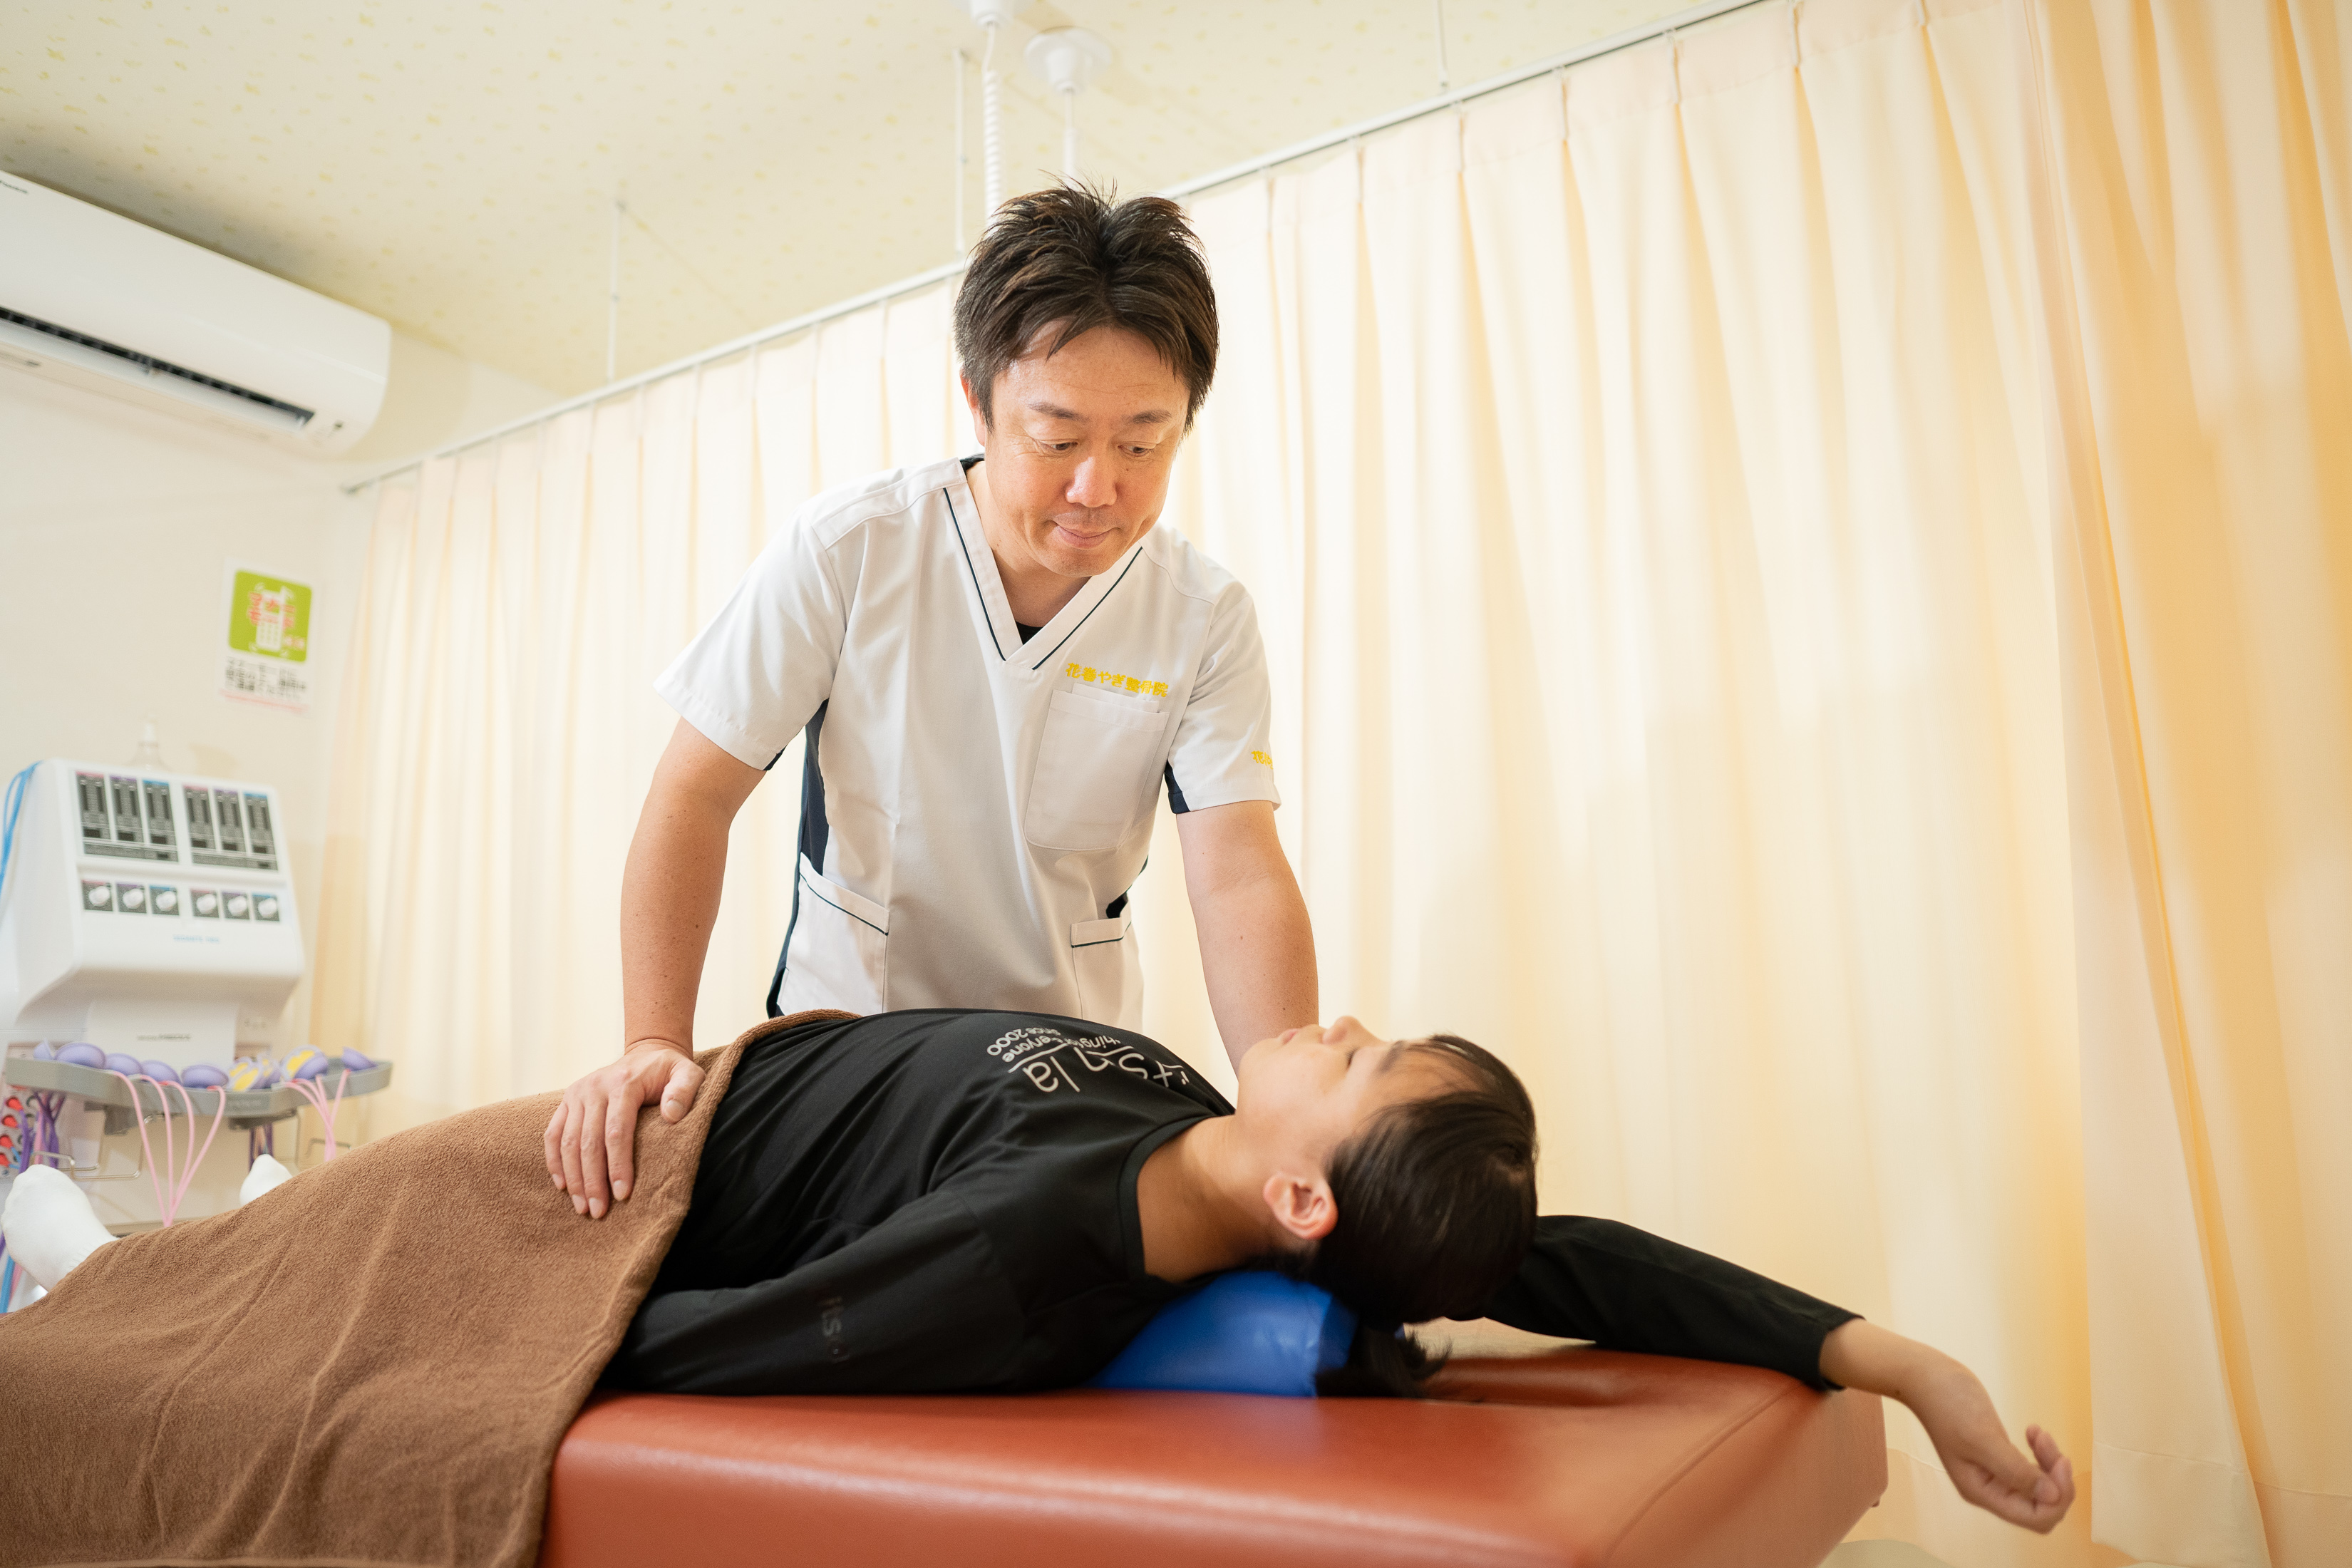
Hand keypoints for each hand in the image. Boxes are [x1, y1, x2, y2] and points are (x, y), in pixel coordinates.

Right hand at [542, 1040, 704, 1218]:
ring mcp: (577, 1093)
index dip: (618, 1165)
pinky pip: (553, 1134)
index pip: (617, 1131)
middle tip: (599, 1211)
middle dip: (593, 1180)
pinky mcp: (566, 1100)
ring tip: (582, 1207)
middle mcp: (594, 1087)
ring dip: (574, 1177)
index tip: (623, 1194)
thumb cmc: (670, 1071)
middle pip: (588, 1141)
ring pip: (567, 1141)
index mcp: (623, 1083)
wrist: (647, 1054)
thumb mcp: (688, 1073)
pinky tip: (563, 1186)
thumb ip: (684, 1090)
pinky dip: (555, 1161)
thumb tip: (672, 1116)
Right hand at [1906, 1362, 2074, 1531]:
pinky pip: (2031, 1469)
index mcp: (1982, 1492)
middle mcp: (1990, 1488)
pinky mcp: (1999, 1455)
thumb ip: (2016, 1470)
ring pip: (2040, 1486)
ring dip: (2049, 1463)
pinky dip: (2040, 1454)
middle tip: (2052, 1447)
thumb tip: (2052, 1496)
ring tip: (2039, 1433)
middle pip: (2041, 1505)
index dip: (2055, 1497)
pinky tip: (2033, 1432)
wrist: (1925, 1377)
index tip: (2060, 1463)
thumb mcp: (1982, 1437)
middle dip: (2056, 1481)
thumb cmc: (1947, 1405)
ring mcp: (1995, 1473)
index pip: (2034, 1517)